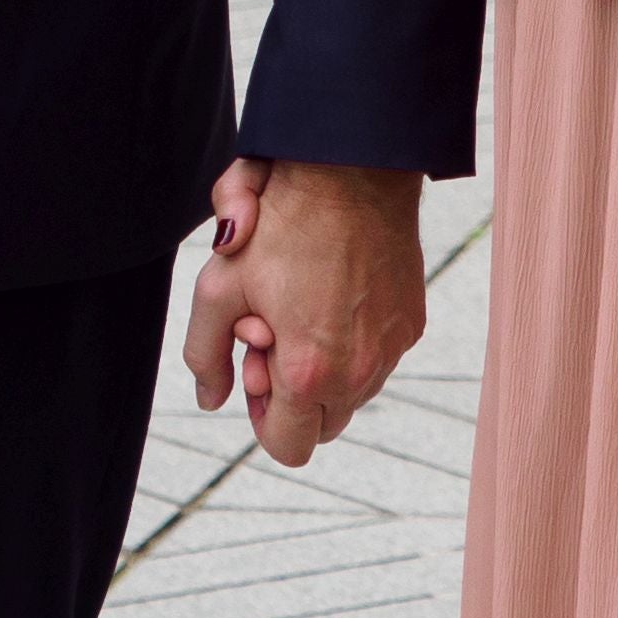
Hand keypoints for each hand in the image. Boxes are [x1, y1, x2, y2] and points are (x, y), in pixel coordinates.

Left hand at [181, 157, 425, 467]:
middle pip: (323, 426)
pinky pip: (380, 360)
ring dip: (325, 371)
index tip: (255, 369)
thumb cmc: (280, 224)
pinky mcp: (412, 324)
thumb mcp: (220, 286)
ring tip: (304, 310)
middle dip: (294, 397)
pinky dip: (355, 346)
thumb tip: (211, 400)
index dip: (263, 418)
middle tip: (275, 335)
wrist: (352, 171)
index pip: (289, 447)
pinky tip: (333, 294)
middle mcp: (361, 371)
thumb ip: (206, 355)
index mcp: (309, 372)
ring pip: (354, 394)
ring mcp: (392, 349)